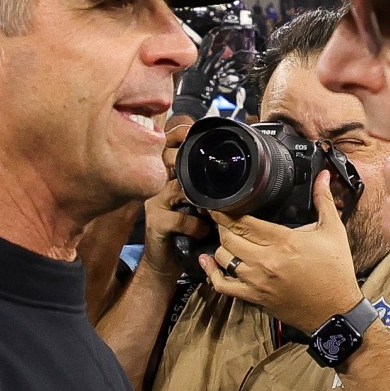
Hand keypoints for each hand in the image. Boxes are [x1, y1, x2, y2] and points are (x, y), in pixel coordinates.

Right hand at [136, 118, 210, 283]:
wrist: (167, 262)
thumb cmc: (186, 231)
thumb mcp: (197, 204)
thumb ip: (206, 187)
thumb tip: (234, 172)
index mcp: (169, 177)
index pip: (169, 147)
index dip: (179, 134)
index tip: (192, 129)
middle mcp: (158, 186)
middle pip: (170, 161)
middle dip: (189, 163)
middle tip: (207, 174)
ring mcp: (155, 203)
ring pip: (178, 189)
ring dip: (199, 200)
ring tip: (210, 211)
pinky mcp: (156, 223)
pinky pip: (179, 218)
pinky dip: (195, 225)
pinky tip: (202, 232)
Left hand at [199, 167, 363, 331]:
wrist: (336, 312)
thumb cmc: (335, 272)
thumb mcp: (333, 232)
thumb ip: (324, 201)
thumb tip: (324, 175)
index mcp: (284, 242)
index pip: (243, 221)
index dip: (226, 211)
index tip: (220, 204)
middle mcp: (266, 262)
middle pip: (228, 237)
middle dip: (221, 224)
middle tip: (222, 217)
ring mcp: (257, 281)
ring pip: (223, 258)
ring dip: (221, 245)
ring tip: (226, 237)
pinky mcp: (255, 297)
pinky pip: (222, 285)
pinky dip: (211, 273)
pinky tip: (208, 262)